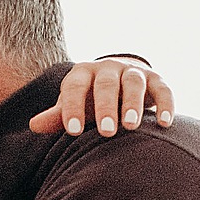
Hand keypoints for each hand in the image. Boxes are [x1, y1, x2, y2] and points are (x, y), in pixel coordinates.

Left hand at [30, 55, 173, 139]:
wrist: (118, 83)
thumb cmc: (90, 101)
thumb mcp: (74, 106)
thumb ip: (58, 116)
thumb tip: (34, 125)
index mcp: (83, 73)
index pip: (75, 87)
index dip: (73, 107)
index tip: (72, 131)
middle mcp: (108, 68)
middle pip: (106, 83)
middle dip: (106, 107)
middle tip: (106, 131)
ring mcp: (133, 72)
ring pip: (134, 82)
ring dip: (133, 103)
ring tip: (131, 127)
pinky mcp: (156, 79)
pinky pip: (163, 89)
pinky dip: (165, 105)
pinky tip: (164, 124)